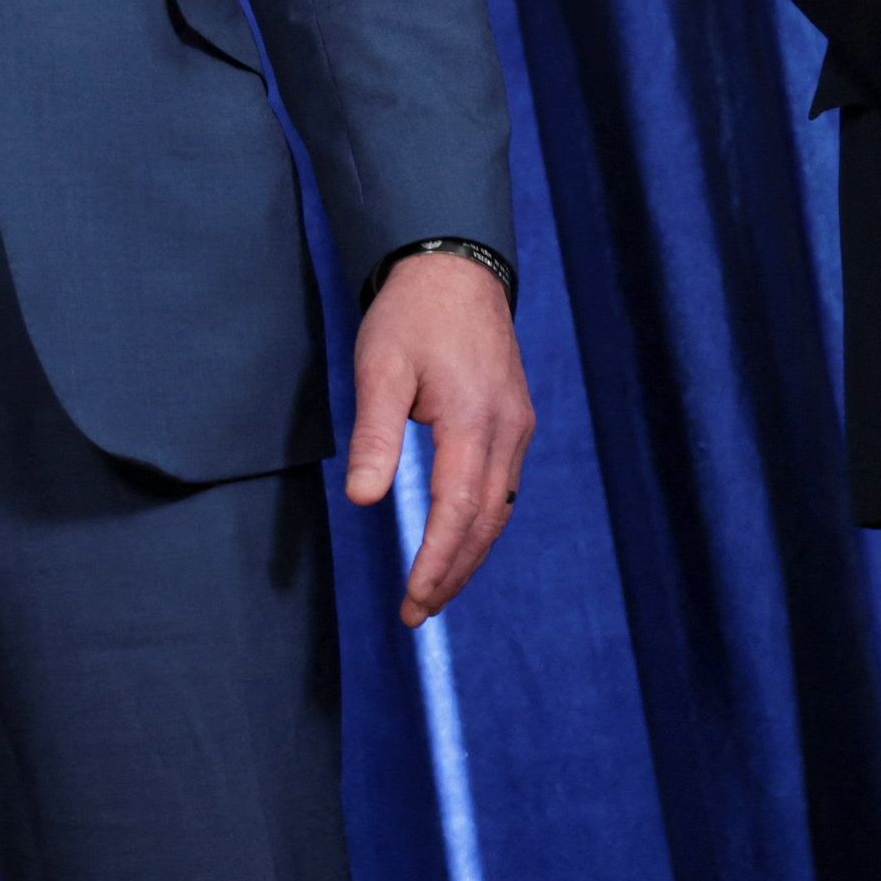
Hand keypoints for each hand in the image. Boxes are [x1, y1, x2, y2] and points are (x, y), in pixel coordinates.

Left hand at [343, 250, 534, 625]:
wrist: (455, 268)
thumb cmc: (411, 315)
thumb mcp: (380, 368)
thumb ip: (375, 435)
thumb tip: (363, 499)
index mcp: (474, 422)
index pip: (458, 513)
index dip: (436, 564)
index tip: (412, 602)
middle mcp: (507, 431)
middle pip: (486, 523)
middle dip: (454, 573)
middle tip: (418, 612)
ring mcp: (517, 426)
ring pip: (499, 509)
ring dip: (470, 554)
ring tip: (435, 590)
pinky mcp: (515, 420)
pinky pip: (502, 486)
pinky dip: (481, 522)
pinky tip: (459, 539)